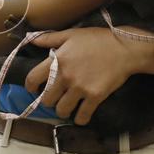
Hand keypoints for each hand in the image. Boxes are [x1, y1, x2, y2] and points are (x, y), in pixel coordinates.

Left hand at [24, 27, 150, 124]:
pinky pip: (82, 116)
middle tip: (55, 98)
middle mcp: (66, 76)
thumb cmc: (97, 39)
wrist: (124, 48)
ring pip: (61, 110)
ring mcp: (80, 88)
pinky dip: (80, 119)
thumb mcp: (71, 34)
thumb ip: (48, 38)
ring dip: (63, 111)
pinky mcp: (95, 96)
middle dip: (49, 100)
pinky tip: (81, 115)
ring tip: (67, 106)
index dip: (30, 87)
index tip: (34, 90)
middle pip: (46, 100)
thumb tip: (31, 40)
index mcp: (57, 60)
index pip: (32, 78)